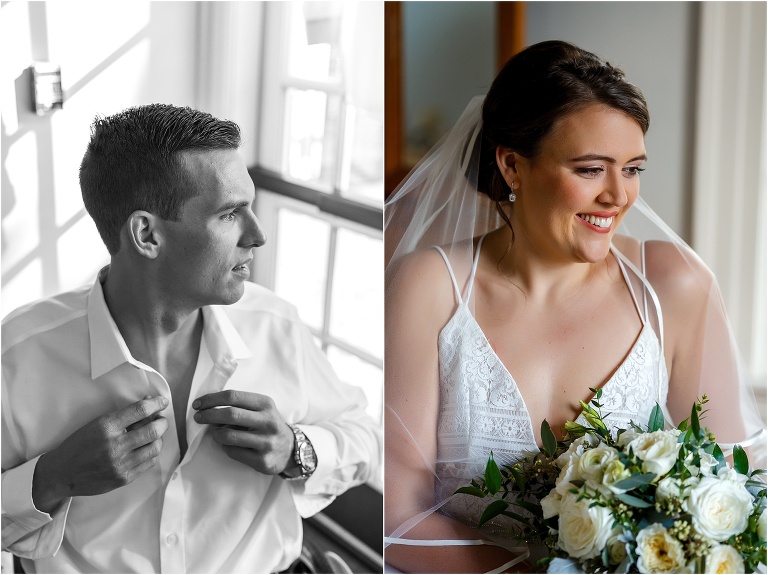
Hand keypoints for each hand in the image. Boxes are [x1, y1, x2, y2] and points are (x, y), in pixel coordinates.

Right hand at [32, 396, 168, 513]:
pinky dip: (152, 453)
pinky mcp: (124, 478)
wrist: (62, 473)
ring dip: (158, 438)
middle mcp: (115, 445)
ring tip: (153, 435)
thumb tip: (148, 401)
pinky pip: (149, 463)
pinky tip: (146, 448)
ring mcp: (121, 464)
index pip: (140, 411)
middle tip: (161, 420)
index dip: (156, 403)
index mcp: (107, 427)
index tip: (162, 401)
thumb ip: (124, 415)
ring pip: (154, 447)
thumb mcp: (97, 423)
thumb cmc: (79, 444)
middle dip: (162, 422)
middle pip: (153, 430)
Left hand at [192, 390, 293, 474]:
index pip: (233, 396)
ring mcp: (266, 442)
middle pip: (231, 414)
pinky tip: (228, 445)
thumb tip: (209, 405)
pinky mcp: (262, 460)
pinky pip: (233, 452)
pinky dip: (225, 447)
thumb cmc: (267, 425)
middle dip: (208, 415)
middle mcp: (268, 421)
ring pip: (229, 436)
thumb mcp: (261, 409)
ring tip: (216, 433)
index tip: (198, 403)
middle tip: (198, 417)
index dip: (212, 399)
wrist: (289, 449)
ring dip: (216, 434)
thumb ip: (240, 405)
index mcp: (266, 404)